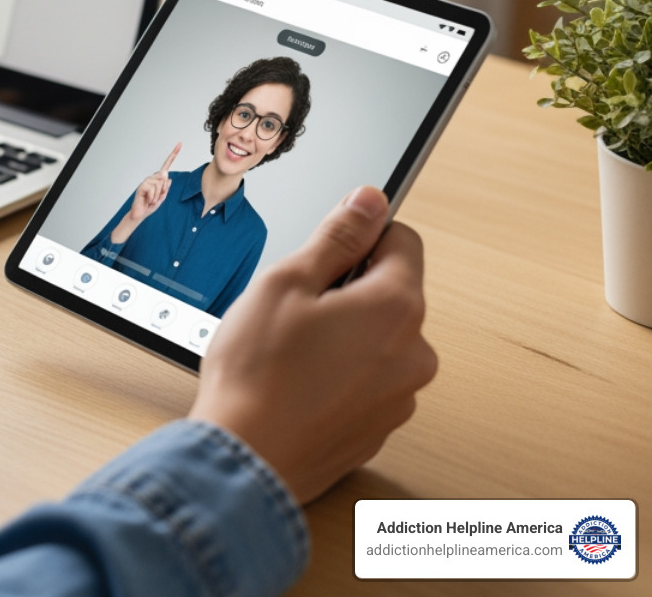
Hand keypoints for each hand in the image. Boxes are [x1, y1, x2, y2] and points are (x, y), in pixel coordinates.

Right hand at [111, 142, 180, 243]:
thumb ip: (165, 187)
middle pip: (165, 178)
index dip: (173, 154)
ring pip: (160, 184)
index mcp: (158, 179)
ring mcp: (146, 181)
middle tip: (156, 198)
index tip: (180, 144)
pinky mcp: (142, 186)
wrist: (140, 214)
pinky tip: (147, 199)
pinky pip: (153, 189)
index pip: (167, 165)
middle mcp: (152, 178)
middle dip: (163, 190)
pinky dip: (153, 197)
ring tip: (151, 199)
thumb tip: (166, 174)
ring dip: (157, 195)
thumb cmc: (150, 205)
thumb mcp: (163, 196)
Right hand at [188, 186, 437, 503]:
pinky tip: (295, 383)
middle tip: (292, 306)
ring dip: (343, 335)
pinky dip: (338, 376)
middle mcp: (414, 353)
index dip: (359, 235)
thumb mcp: (287, 281)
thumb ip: (337, 236)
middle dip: (347, 290)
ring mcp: (399, 397)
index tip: (324, 250)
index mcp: (397, 307)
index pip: (403, 239)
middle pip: (390, 293)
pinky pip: (366, 382)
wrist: (246, 459)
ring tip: (289, 351)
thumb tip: (370, 200)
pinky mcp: (378, 428)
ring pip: (377, 340)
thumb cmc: (258, 374)